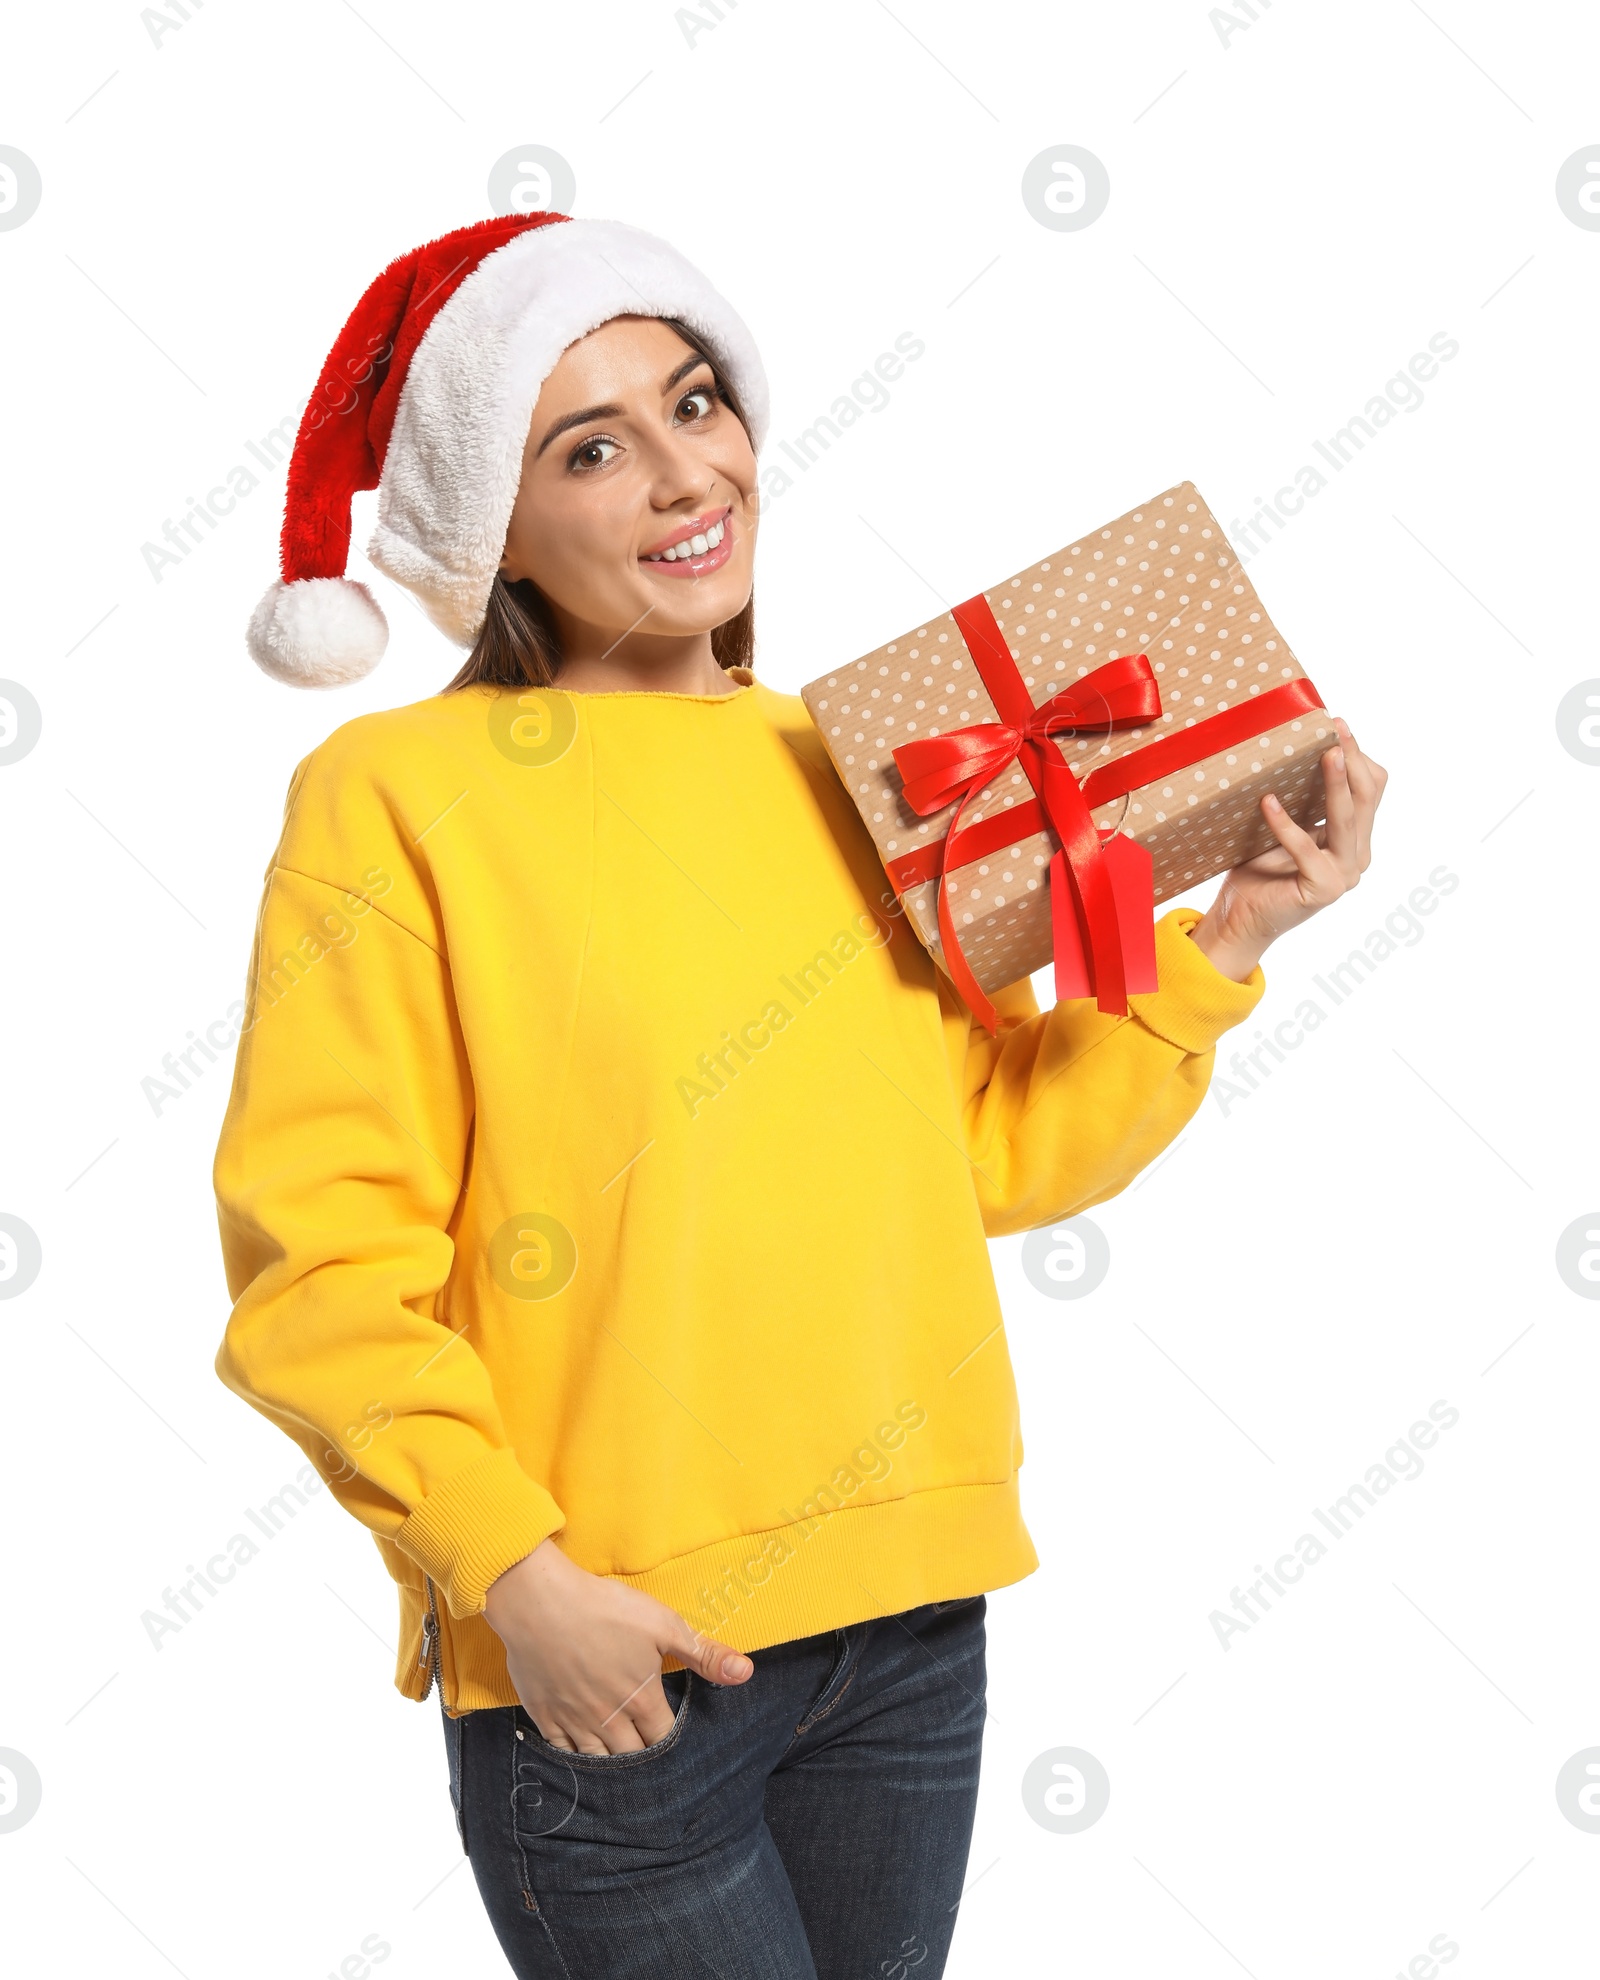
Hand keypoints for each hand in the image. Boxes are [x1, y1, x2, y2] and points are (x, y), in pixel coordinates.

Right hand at [482, 1537, 752, 1753]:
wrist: (540, 1604)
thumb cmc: (605, 1609)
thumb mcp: (663, 1624)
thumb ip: (704, 1654)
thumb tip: (746, 1673)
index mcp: (641, 1700)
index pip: (664, 1737)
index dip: (671, 1740)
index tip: (673, 1738)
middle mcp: (609, 1720)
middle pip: (633, 1756)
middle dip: (644, 1758)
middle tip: (649, 1759)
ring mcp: (573, 1721)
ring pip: (598, 1760)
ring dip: (611, 1763)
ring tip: (621, 1765)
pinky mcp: (544, 1714)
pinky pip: (561, 1751)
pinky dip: (573, 1758)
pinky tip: (579, 1756)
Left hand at [1188, 716, 1387, 982]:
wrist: (1241, 918)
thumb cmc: (1259, 869)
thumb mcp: (1287, 826)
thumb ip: (1304, 801)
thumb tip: (1296, 750)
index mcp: (1355, 839)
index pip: (1372, 788)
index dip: (1358, 756)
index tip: (1336, 726)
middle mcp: (1357, 856)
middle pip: (1367, 797)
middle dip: (1353, 758)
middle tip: (1336, 727)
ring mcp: (1344, 875)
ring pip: (1347, 818)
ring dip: (1337, 783)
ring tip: (1326, 753)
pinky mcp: (1322, 888)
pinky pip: (1305, 847)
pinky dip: (1285, 823)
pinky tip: (1267, 802)